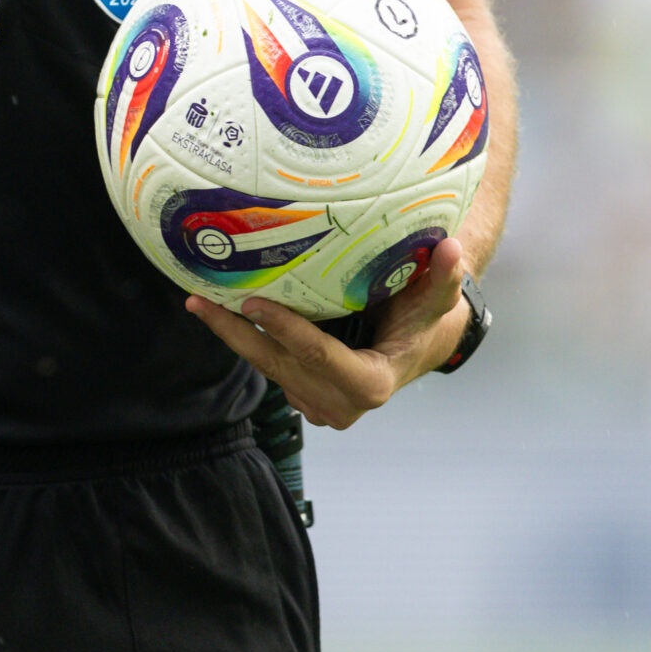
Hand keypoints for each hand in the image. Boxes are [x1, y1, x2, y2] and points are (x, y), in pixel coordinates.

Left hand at [187, 235, 471, 429]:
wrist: (421, 346)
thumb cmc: (426, 320)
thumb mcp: (437, 300)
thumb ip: (444, 278)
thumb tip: (452, 246)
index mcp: (371, 384)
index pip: (318, 356)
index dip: (285, 330)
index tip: (252, 302)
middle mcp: (340, 404)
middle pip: (279, 365)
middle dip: (236, 334)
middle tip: (199, 302)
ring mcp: (318, 405)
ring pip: (269, 368)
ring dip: (234, 336)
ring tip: (199, 302)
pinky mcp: (304, 395)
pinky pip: (271, 367)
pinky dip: (250, 340)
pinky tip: (223, 312)